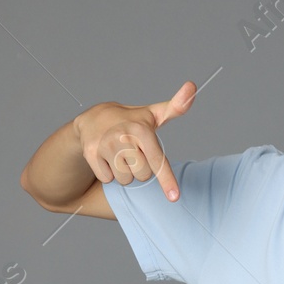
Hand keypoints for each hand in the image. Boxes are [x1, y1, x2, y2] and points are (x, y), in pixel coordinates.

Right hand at [75, 80, 195, 200]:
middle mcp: (123, 136)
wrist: (94, 118)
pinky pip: (108, 179)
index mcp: (142, 129)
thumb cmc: (132, 120)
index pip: (158, 161)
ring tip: (121, 154)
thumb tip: (193, 85)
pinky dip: (110, 173)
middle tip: (135, 153)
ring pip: (126, 180)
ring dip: (125, 172)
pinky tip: (108, 158)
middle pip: (143, 176)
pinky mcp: (91, 154)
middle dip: (141, 169)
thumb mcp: (154, 113)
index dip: (167, 181)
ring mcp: (105, 145)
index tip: (174, 198)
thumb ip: (176, 106)